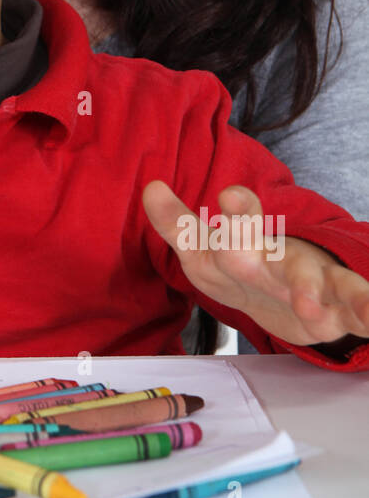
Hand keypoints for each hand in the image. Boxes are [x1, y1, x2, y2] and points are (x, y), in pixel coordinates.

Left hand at [142, 181, 368, 347]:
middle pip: (275, 254)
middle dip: (263, 252)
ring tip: (307, 308)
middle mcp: (286, 257)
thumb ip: (178, 224)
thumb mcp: (206, 253)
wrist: (299, 300)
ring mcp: (317, 282)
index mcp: (251, 241)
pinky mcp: (341, 309)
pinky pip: (358, 308)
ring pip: (320, 282)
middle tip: (244, 249)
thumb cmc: (247, 270)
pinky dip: (368, 310)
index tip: (227, 195)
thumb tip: (150, 187)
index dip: (237, 210)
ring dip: (312, 292)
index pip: (243, 220)